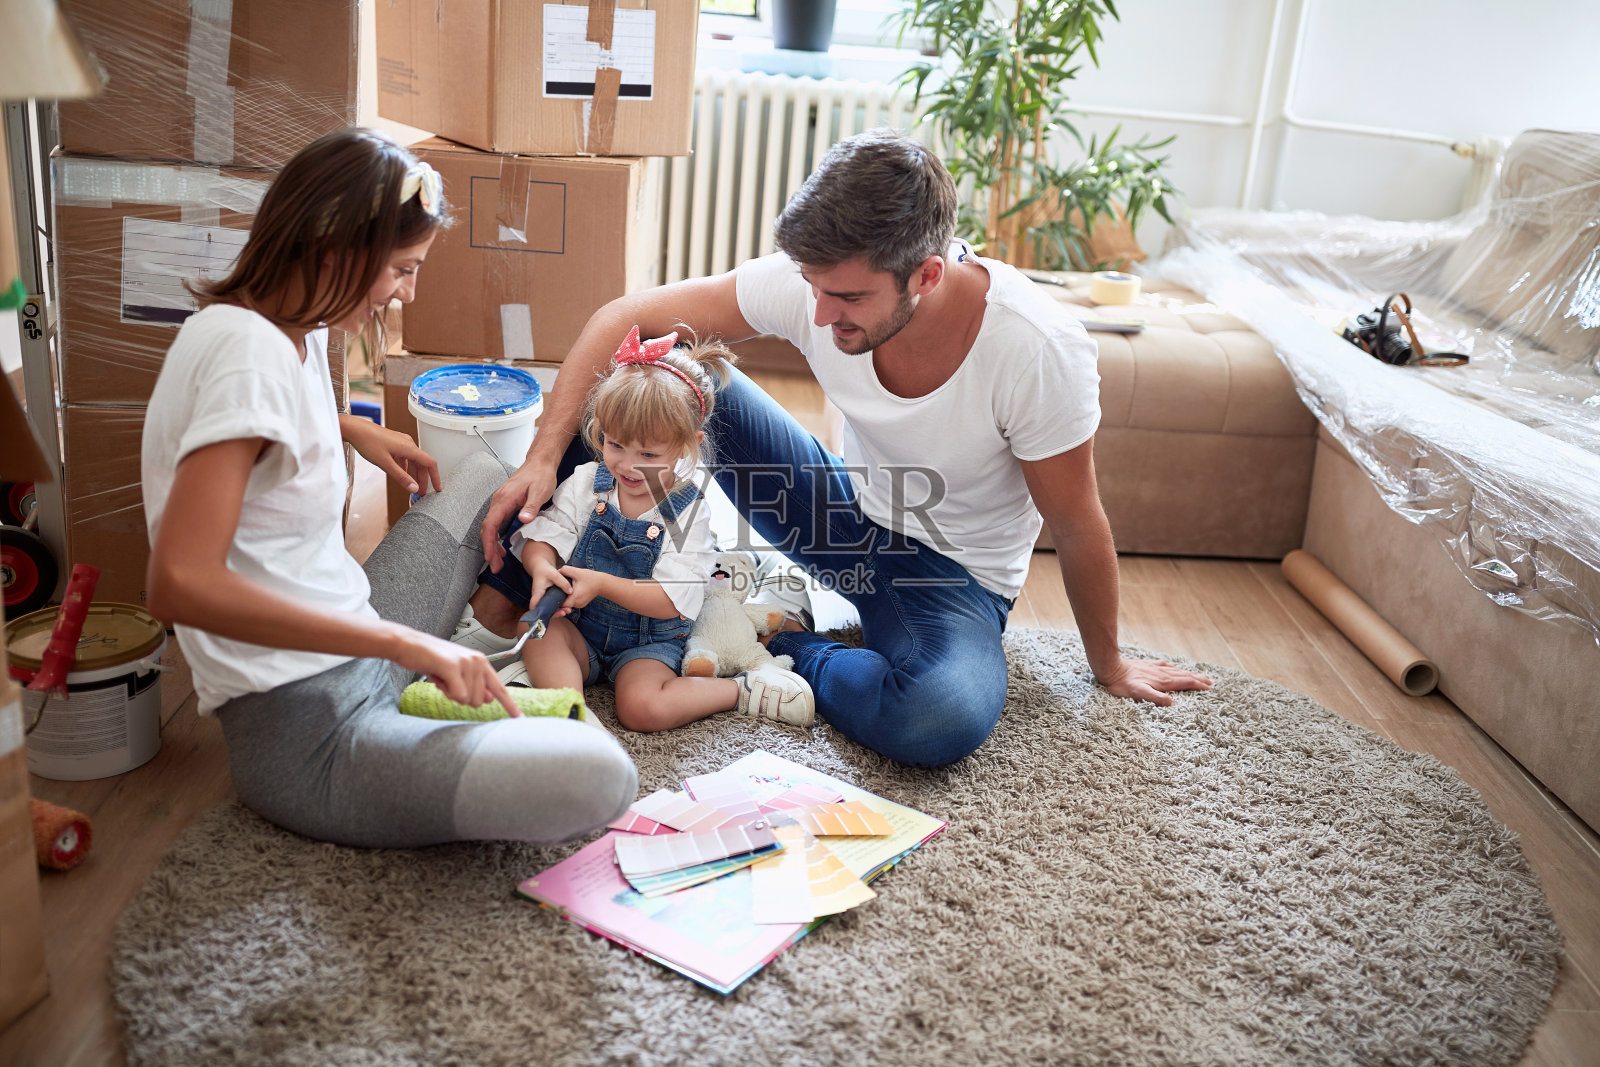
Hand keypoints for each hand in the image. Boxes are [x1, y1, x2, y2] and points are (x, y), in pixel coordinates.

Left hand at [342, 416, 441, 495]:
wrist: (355, 429)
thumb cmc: (367, 442)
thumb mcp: (385, 463)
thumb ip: (401, 477)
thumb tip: (414, 488)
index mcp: (409, 448)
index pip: (430, 463)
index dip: (435, 477)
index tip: (437, 488)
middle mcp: (408, 444)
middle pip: (422, 464)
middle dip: (423, 479)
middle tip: (421, 493)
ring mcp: (401, 443)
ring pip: (413, 461)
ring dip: (414, 474)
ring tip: (412, 486)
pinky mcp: (394, 443)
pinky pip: (405, 457)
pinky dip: (406, 468)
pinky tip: (402, 474)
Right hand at [391, 626, 519, 716]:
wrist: (409, 645)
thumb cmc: (431, 659)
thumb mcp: (456, 673)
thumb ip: (474, 685)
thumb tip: (488, 700)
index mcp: (481, 662)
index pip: (499, 688)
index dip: (509, 705)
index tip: (519, 718)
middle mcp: (478, 661)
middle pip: (480, 700)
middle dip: (461, 698)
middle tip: (448, 683)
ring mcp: (467, 663)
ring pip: (468, 699)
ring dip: (451, 694)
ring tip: (442, 678)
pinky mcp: (453, 666)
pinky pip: (458, 695)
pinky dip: (447, 693)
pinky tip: (439, 680)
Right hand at [481, 463, 556, 572]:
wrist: (540, 462)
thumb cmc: (541, 475)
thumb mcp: (540, 491)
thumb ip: (531, 507)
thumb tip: (523, 520)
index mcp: (504, 500)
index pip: (490, 525)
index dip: (488, 543)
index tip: (490, 558)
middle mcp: (498, 501)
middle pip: (487, 529)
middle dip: (489, 549)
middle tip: (496, 567)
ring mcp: (501, 503)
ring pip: (491, 527)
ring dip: (492, 545)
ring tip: (499, 561)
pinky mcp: (505, 505)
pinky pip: (497, 523)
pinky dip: (497, 537)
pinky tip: (502, 546)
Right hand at [528, 557, 574, 617]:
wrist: (541, 568)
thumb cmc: (545, 570)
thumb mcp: (554, 573)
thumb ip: (562, 582)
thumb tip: (570, 592)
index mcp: (537, 592)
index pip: (534, 605)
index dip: (539, 612)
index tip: (549, 614)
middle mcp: (538, 598)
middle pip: (542, 611)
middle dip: (554, 614)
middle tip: (564, 613)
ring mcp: (542, 599)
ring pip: (548, 609)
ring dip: (557, 612)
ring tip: (568, 611)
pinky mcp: (547, 598)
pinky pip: (551, 606)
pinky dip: (558, 608)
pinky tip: (567, 607)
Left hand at [557, 565, 609, 611]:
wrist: (602, 583)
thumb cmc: (591, 578)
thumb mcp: (578, 572)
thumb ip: (566, 570)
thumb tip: (557, 571)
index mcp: (575, 598)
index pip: (561, 604)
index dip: (555, 599)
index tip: (552, 593)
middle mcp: (577, 604)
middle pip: (563, 605)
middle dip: (559, 598)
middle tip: (555, 591)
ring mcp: (580, 605)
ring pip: (568, 604)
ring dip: (564, 598)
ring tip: (561, 590)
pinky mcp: (582, 604)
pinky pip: (572, 603)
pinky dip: (569, 598)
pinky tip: (569, 591)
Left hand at [1096, 656, 1212, 706]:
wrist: (1111, 669)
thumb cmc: (1123, 685)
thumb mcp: (1140, 694)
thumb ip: (1157, 698)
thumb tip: (1175, 703)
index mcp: (1163, 681)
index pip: (1185, 682)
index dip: (1198, 685)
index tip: (1209, 687)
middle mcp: (1161, 673)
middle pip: (1184, 675)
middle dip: (1198, 679)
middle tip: (1211, 682)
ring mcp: (1155, 669)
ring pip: (1176, 671)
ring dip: (1189, 673)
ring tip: (1198, 675)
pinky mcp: (1147, 666)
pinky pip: (1165, 666)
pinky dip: (1174, 668)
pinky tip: (1173, 667)